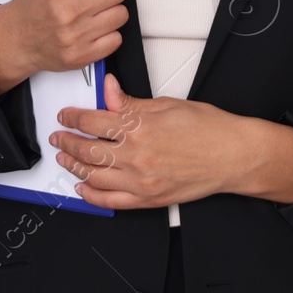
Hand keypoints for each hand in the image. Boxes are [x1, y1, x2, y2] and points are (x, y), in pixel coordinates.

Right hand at [0, 0, 126, 95]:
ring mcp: (76, 35)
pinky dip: (108, 33)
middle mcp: (69, 10)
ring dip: (110, 10)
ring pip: (121, 14)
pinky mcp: (82, 56)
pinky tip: (92, 27)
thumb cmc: (31, 1)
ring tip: (92, 9)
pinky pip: (116, 38)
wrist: (15, 39)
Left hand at [50, 74, 292, 209]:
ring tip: (65, 159)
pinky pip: (110, 202)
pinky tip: (83, 188)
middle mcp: (136, 154)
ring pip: (93, 176)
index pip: (93, 120)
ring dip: (73, 167)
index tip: (66, 115)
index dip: (74, 117)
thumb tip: (109, 90)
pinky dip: (92, 196)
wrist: (234, 155)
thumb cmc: (209, 128)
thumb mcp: (168, 104)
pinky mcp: (148, 199)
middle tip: (58, 137)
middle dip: (67, 142)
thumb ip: (132, 101)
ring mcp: (140, 180)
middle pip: (87, 149)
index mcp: (140, 126)